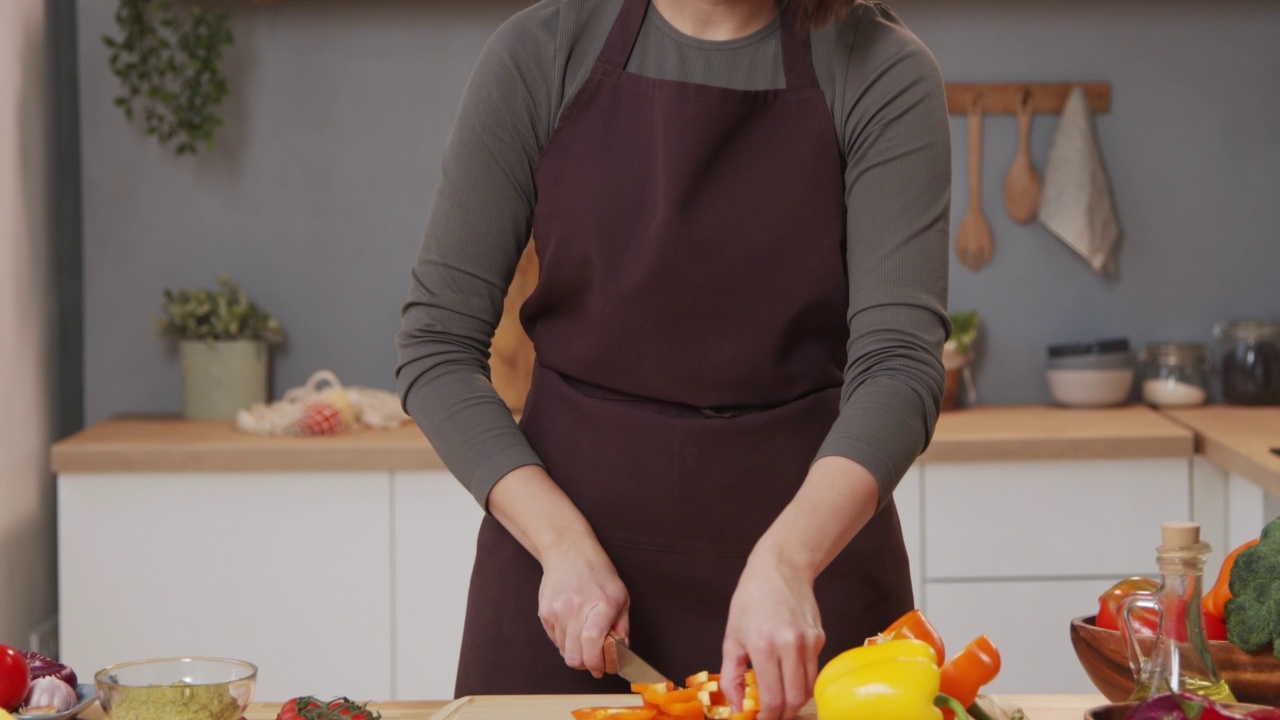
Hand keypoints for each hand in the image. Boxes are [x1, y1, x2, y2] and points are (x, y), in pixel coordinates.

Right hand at [486, 465, 631, 678]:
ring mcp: (557, 611)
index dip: (597, 662)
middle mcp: (576, 608)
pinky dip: (565, 642)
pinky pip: (554, 640)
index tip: (602, 669)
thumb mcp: (620, 594)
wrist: (568, 551)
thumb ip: (622, 625)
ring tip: (584, 641)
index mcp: (601, 603)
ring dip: (575, 653)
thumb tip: (622, 650)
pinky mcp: (545, 613)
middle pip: (575, 654)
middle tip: (594, 661)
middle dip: (585, 665)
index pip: (593, 641)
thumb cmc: (597, 572)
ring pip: (564, 651)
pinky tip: (572, 628)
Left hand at [719, 551, 823, 719]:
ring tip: (779, 700)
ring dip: (795, 701)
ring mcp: (809, 642)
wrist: (780, 567)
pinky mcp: (821, 638)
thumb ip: (732, 675)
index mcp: (764, 646)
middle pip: (795, 699)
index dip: (768, 717)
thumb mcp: (732, 636)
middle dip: (783, 714)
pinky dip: (801, 680)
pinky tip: (788, 675)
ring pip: (808, 688)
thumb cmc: (751, 599)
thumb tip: (739, 706)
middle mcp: (791, 645)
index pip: (773, 698)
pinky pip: (813, 670)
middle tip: (771, 715)